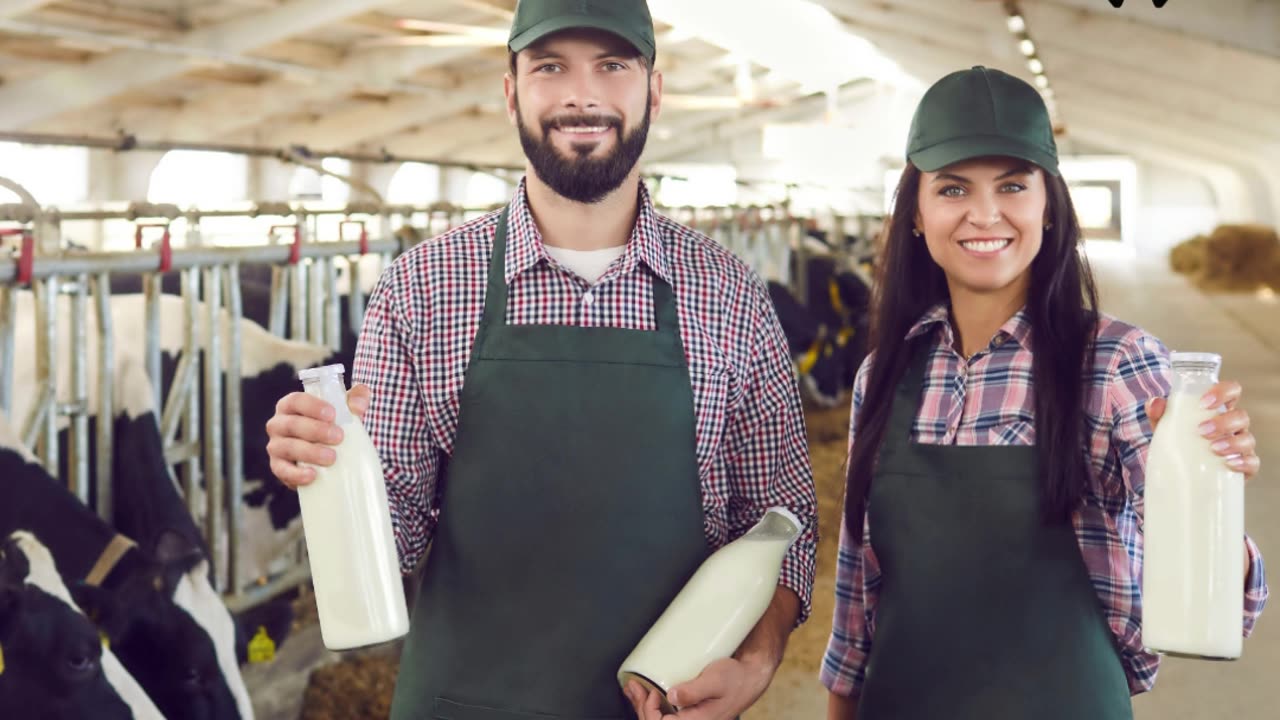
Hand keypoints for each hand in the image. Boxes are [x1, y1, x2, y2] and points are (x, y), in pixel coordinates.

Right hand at [265, 384, 371, 488]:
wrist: (327, 455)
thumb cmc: (333, 425)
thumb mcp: (344, 409)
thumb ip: (355, 399)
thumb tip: (358, 404)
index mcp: (290, 406)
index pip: (296, 401)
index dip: (312, 406)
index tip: (332, 414)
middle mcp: (278, 424)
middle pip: (291, 424)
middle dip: (316, 430)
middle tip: (339, 437)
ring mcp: (276, 446)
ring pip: (287, 447)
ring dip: (310, 452)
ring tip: (332, 457)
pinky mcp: (278, 467)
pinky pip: (282, 471)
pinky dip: (296, 474)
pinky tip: (312, 475)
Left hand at [623, 656, 773, 719]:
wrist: (750, 677)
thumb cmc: (736, 680)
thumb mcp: (715, 681)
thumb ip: (693, 691)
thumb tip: (671, 697)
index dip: (650, 711)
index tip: (651, 691)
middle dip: (641, 706)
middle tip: (635, 686)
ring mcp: (689, 718)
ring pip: (659, 719)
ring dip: (643, 704)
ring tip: (634, 688)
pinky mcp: (688, 711)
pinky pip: (665, 712)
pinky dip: (651, 703)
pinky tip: (645, 692)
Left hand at [1145, 380, 1258, 481]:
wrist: (1178, 472)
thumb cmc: (1176, 442)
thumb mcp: (1164, 426)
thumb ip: (1157, 413)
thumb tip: (1155, 403)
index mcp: (1218, 409)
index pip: (1232, 390)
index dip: (1224, 392)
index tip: (1204, 402)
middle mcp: (1233, 426)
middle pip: (1241, 416)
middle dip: (1223, 422)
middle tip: (1201, 430)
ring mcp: (1240, 446)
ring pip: (1248, 438)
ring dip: (1232, 442)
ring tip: (1213, 448)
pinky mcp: (1243, 467)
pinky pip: (1253, 462)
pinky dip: (1244, 462)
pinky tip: (1229, 464)